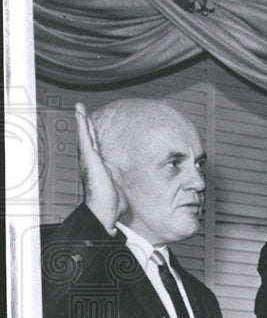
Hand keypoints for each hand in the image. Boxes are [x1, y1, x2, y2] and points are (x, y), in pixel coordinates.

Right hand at [77, 102, 125, 233]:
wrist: (104, 209)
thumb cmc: (113, 204)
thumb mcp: (122, 188)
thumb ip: (126, 183)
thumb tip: (136, 186)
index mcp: (99, 167)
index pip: (96, 149)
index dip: (94, 138)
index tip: (93, 129)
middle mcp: (91, 161)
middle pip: (88, 139)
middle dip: (85, 126)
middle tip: (81, 113)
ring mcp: (89, 158)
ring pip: (84, 134)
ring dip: (81, 120)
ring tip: (79, 108)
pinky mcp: (89, 156)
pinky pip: (84, 135)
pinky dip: (81, 123)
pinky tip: (80, 113)